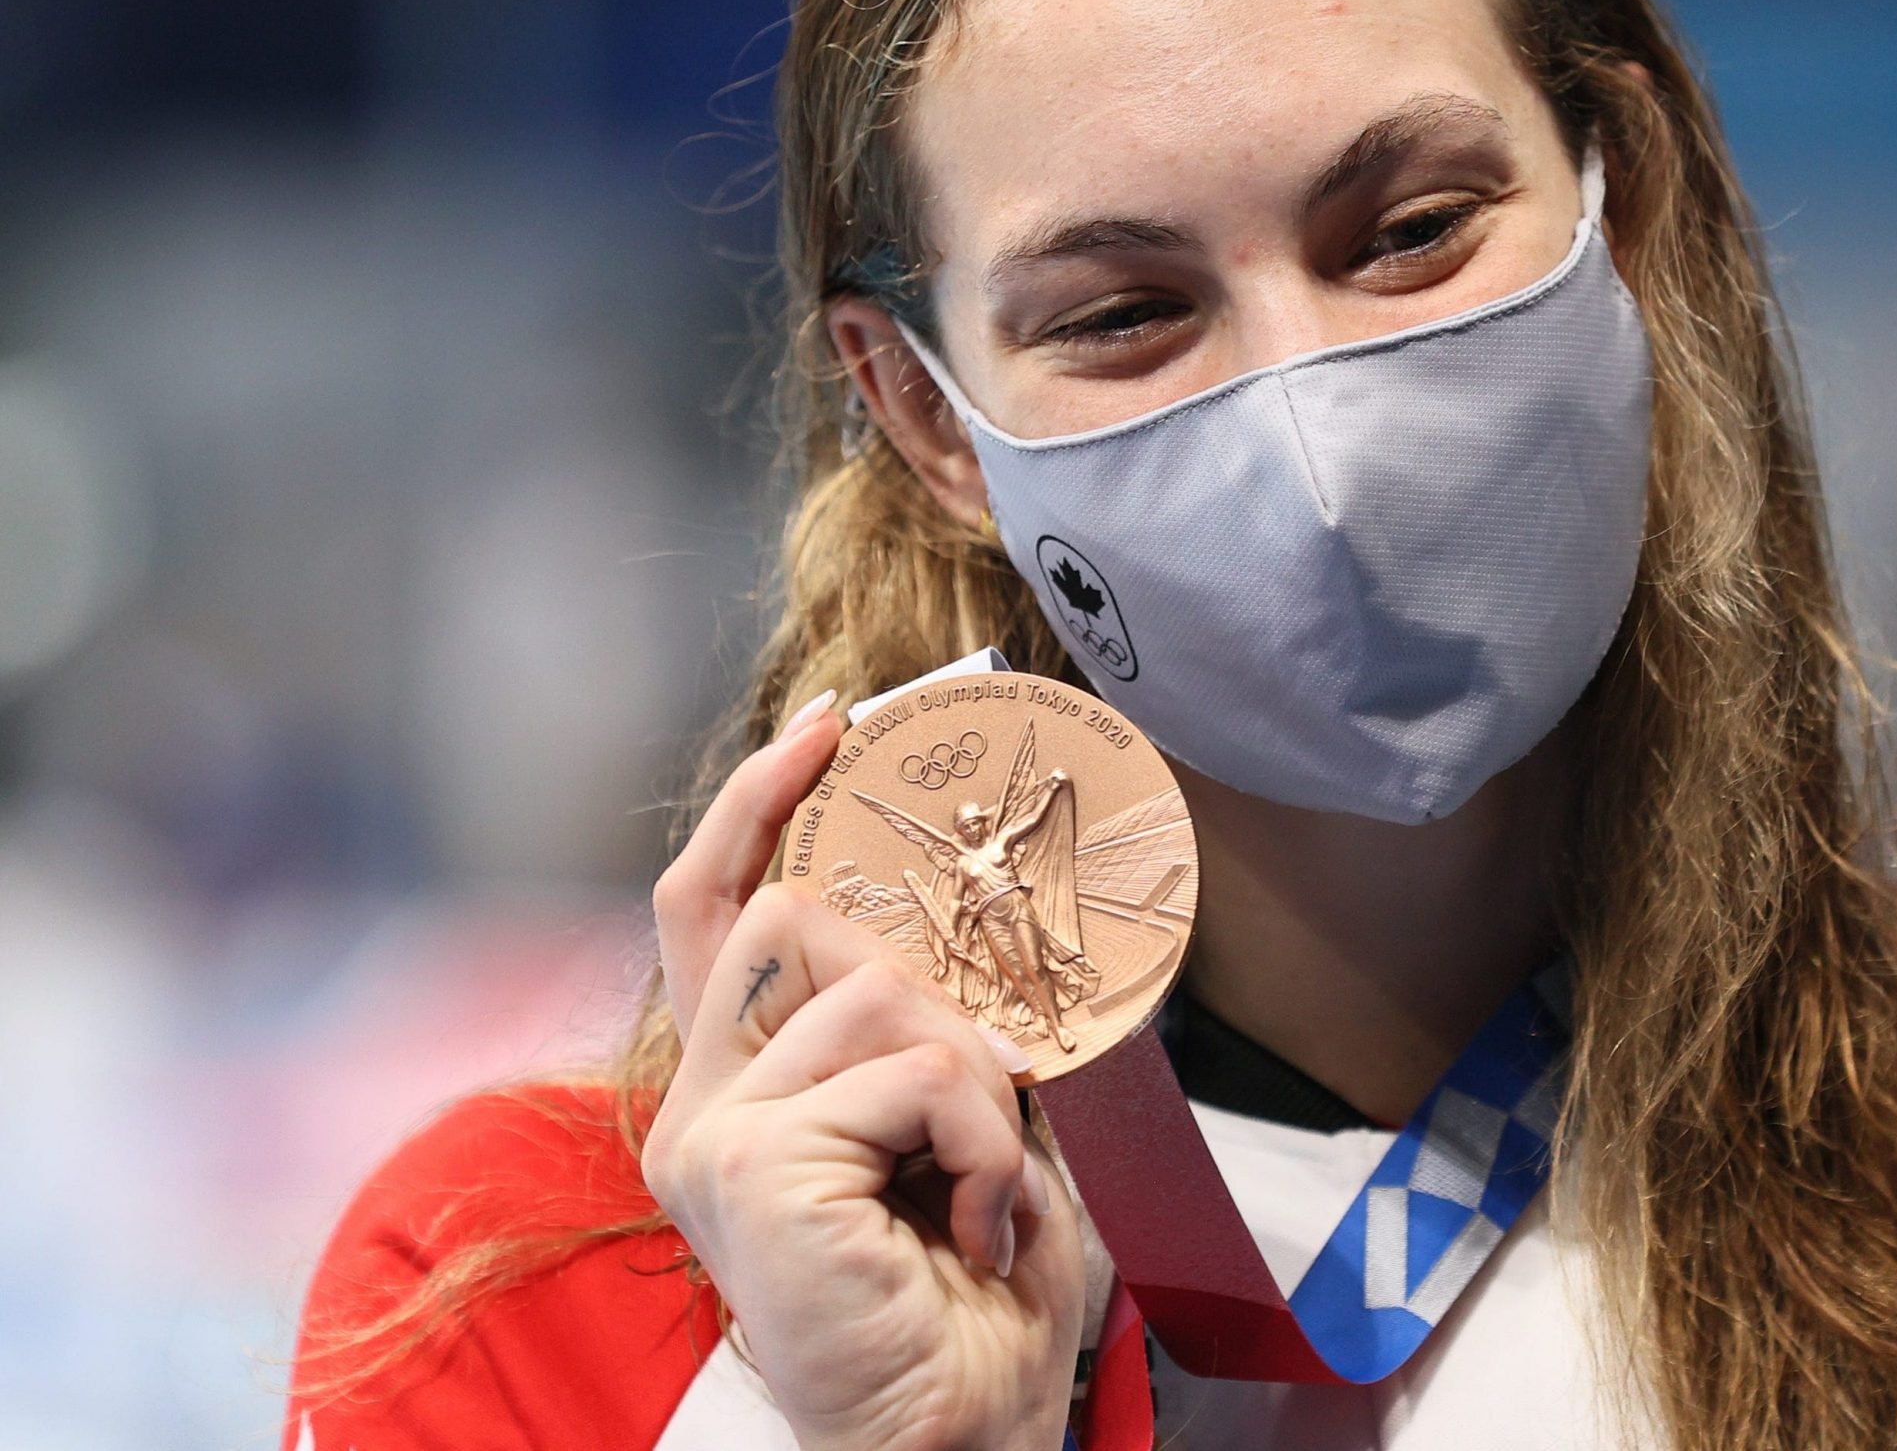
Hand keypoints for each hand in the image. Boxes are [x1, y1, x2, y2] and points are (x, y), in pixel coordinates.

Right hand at [645, 697, 1080, 1450]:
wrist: (964, 1430)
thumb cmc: (973, 1286)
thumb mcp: (955, 1116)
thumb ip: (916, 1021)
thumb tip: (949, 897)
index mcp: (742, 1090)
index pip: (713, 906)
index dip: (760, 802)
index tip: (830, 725)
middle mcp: (701, 1107)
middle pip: (801, 917)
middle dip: (929, 984)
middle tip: (986, 1094)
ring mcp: (712, 1136)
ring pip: (878, 988)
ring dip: (977, 1080)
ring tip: (985, 1187)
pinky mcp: (748, 1164)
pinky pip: (911, 1067)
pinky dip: (981, 1134)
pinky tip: (974, 1221)